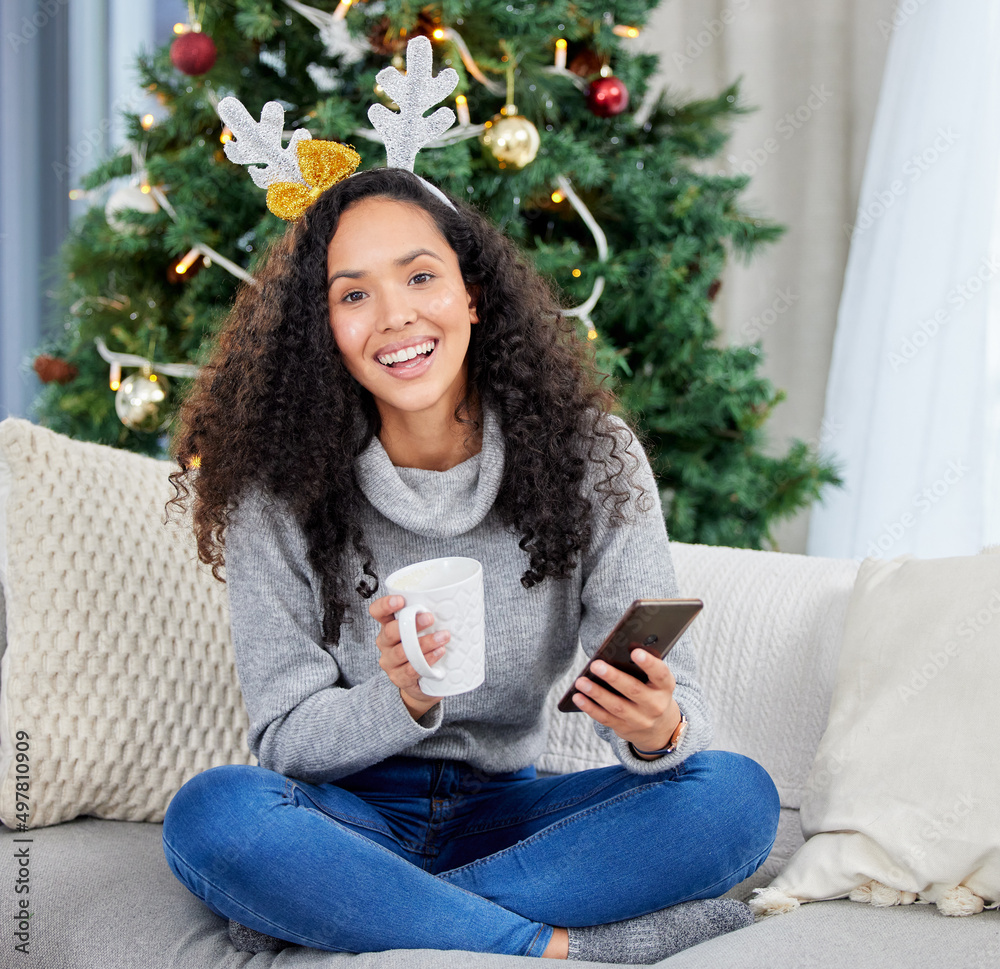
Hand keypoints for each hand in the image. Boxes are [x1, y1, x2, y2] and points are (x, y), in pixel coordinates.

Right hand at [370, 594, 447, 717]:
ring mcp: (390, 661)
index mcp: (388, 625)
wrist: (422, 682)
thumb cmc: (423, 648)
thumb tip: (448, 603)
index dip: (385, 605)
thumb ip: (425, 618)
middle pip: (390, 631)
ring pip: (402, 651)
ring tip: (443, 637)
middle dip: (412, 624)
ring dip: (425, 643)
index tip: (401, 600)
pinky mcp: (398, 677)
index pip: (377, 612)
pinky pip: (410, 669)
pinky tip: (439, 653)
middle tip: (430, 618)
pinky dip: (427, 660)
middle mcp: (385, 643)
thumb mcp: (421, 630)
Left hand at [572, 650, 681, 755]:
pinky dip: (590, 708)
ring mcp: (640, 720)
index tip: (635, 651)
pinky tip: (578, 697)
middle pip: (634, 690)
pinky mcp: (624, 728)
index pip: (660, 674)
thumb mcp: (656, 681)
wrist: (660, 728)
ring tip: (580, 681)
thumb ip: (644, 666)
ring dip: (597, 693)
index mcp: (665, 687)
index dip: (649, 663)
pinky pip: (605, 718)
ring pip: (616, 706)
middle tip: (595, 665)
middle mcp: (655, 705)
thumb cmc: (652, 692)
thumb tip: (622, 647)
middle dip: (613, 677)